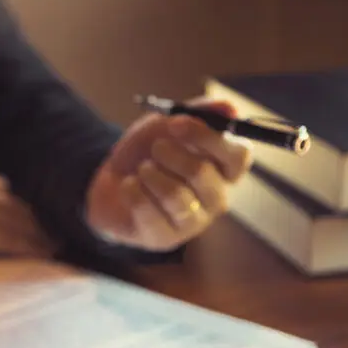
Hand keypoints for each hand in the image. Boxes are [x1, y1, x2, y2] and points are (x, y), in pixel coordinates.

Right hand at [0, 169, 53, 280]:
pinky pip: (7, 237)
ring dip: (37, 231)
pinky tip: (41, 252)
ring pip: (14, 217)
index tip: (30, 214)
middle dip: (33, 214)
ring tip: (54, 244)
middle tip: (52, 229)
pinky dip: (28, 244)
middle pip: (9, 199)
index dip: (16, 201)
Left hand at [84, 98, 251, 251]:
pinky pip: (150, 213)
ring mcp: (192, 222)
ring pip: (177, 196)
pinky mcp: (166, 239)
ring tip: (141, 169)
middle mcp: (215, 198)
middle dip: (172, 155)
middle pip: (204, 175)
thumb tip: (230, 108)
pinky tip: (128, 186)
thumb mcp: (167, 125)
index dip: (208, 138)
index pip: (238, 156)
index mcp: (224, 169)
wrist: (109, 184)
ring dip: (151, 175)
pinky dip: (133, 192)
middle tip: (155, 147)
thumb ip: (198, 113)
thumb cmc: (147, 154)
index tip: (177, 124)